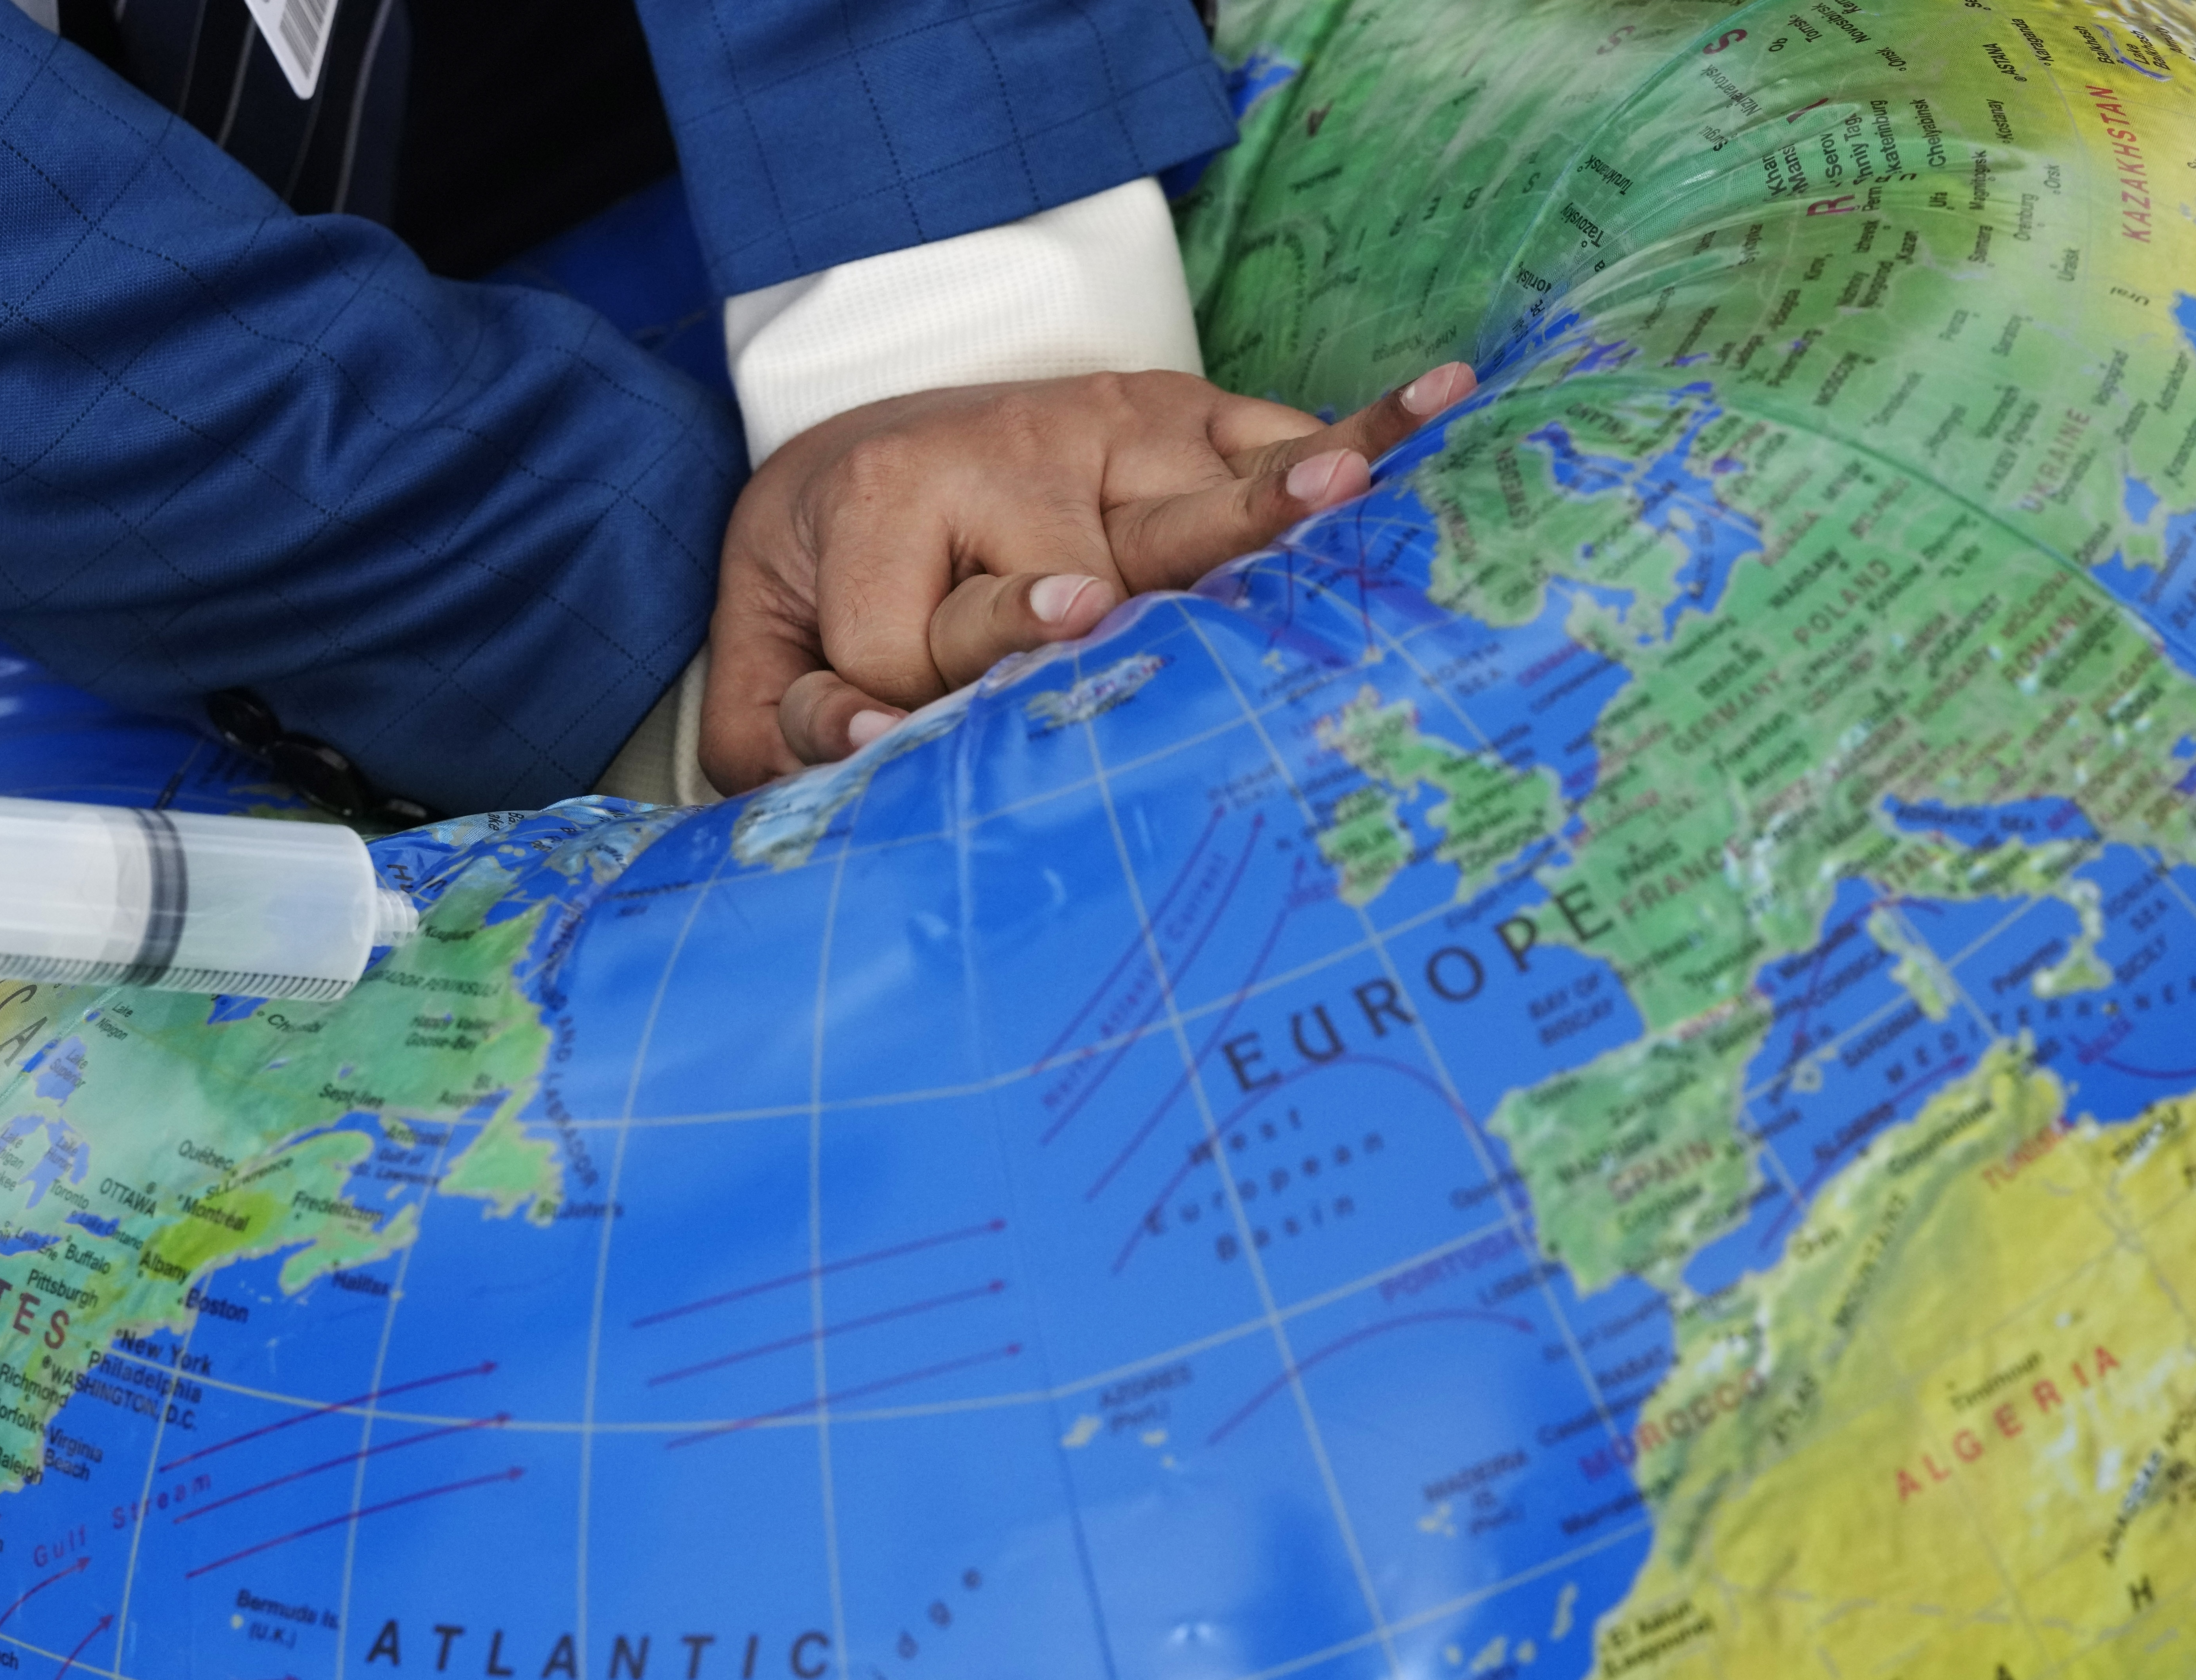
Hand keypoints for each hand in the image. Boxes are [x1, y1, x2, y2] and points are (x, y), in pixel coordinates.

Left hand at [703, 361, 1476, 791]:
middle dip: (1089, 606)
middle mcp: (1008, 452)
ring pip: (1195, 504)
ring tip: (1348, 499)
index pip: (921, 649)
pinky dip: (1359, 437)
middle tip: (1097, 601)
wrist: (848, 459)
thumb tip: (870, 753)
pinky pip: (1276, 433)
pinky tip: (1435, 410)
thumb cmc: (817, 585)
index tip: (884, 734)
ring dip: (1275, 506)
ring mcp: (1108, 428)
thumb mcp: (760, 661)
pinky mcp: (1182, 413)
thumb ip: (790, 731)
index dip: (899, 707)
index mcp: (887, 503)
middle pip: (1078, 572)